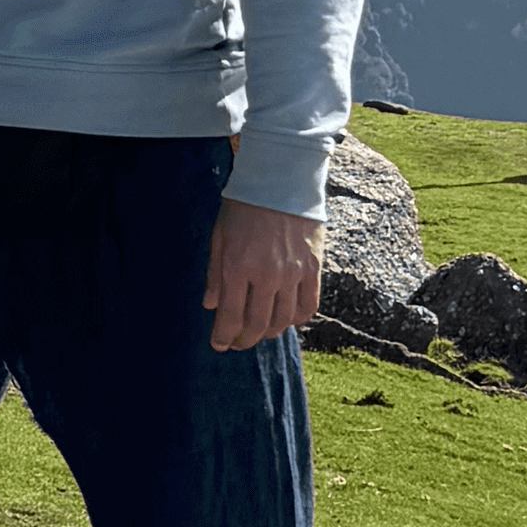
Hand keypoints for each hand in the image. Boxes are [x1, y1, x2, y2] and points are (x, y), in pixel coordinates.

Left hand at [204, 198, 322, 351]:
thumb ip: (215, 274)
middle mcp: (268, 274)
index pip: (231, 315)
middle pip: (258, 323)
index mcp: (238, 265)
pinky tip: (287, 320)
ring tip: (259, 332)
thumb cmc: (244, 206)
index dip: (224, 335)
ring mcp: (294, 273)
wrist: (281, 180)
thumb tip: (211, 306)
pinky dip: (297, 320)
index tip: (219, 345)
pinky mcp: (315, 268)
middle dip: (245, 339)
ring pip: (284, 319)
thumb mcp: (219, 236)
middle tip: (238, 343)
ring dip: (270, 332)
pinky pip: (308, 306)